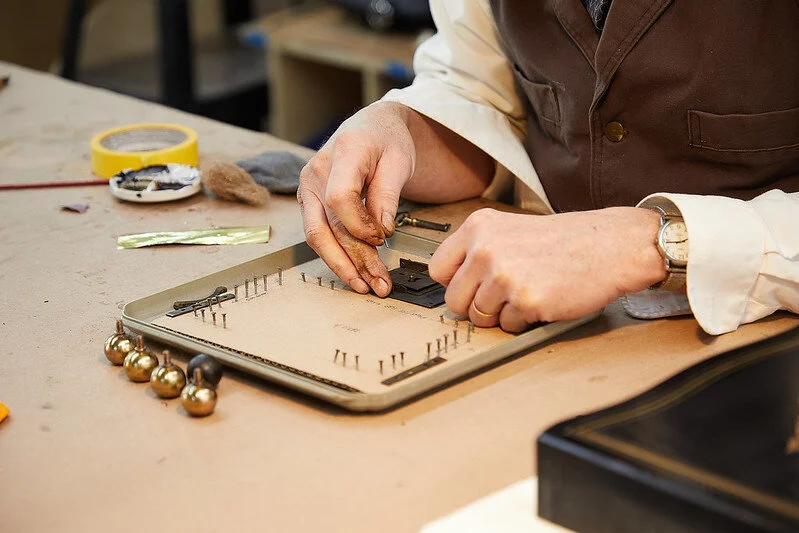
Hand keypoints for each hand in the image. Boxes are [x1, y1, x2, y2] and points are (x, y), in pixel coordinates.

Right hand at [297, 102, 415, 296]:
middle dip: (354, 260)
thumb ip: (388, 196)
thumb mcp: (399, 162)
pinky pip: (320, 235)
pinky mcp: (310, 202)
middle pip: (325, 227)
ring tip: (367, 286)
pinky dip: (338, 257)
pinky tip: (356, 274)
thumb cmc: (387, 141)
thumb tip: (382, 232)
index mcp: (343, 153)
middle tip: (379, 283)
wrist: (371, 129)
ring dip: (343, 266)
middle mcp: (316, 171)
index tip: (382, 237)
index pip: (340, 198)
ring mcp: (308, 188)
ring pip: (318, 237)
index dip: (360, 225)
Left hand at [428, 207, 665, 331]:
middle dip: (476, 306)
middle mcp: (486, 249)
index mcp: (479, 228)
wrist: (610, 245)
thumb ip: (477, 251)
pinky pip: (509, 326)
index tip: (471, 286)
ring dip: (502, 314)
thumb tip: (451, 285)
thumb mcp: (511, 230)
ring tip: (527, 293)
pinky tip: (543, 299)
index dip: (456, 283)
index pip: (438, 270)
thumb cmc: (565, 240)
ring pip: (480, 317)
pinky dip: (525, 321)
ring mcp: (505, 276)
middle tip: (504, 295)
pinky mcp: (526, 301)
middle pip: (454, 300)